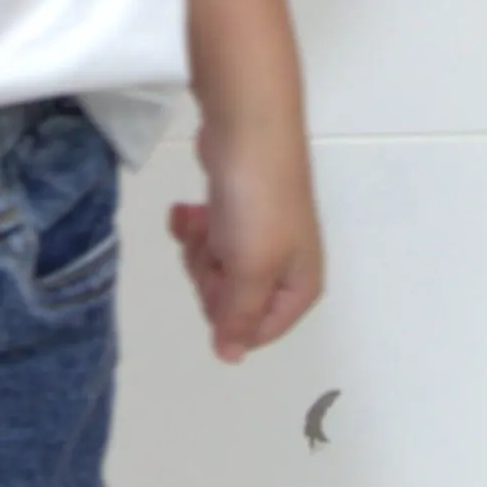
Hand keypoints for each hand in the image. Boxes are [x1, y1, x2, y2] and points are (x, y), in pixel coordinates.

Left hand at [168, 119, 324, 361]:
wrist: (246, 130)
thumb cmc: (257, 204)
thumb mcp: (251, 270)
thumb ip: (238, 317)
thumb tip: (229, 357)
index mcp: (299, 286)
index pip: (256, 332)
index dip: (228, 315)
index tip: (219, 283)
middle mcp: (284, 265)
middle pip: (230, 301)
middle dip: (210, 275)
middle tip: (214, 246)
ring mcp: (259, 236)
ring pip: (213, 269)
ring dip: (198, 248)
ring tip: (203, 221)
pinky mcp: (235, 211)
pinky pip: (206, 236)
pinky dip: (192, 225)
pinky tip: (187, 210)